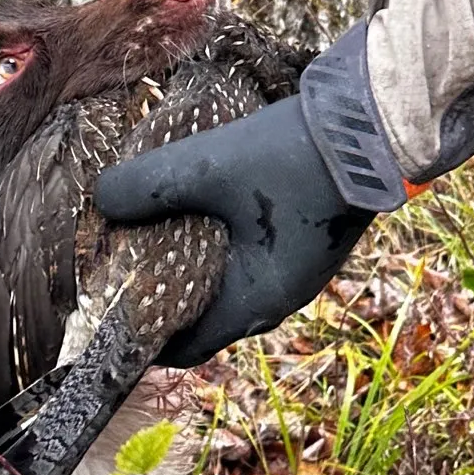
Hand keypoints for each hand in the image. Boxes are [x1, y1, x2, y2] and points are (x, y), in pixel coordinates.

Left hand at [93, 95, 372, 364]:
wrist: (371, 126)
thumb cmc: (292, 159)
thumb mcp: (207, 168)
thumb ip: (148, 186)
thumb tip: (102, 199)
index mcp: (254, 301)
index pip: (188, 347)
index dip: (146, 336)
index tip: (113, 308)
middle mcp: (278, 297)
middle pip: (207, 314)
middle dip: (165, 292)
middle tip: (126, 259)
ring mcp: (297, 269)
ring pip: (230, 282)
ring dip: (195, 264)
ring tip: (158, 227)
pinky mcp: (308, 240)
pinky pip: (253, 257)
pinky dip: (223, 244)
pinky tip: (204, 206)